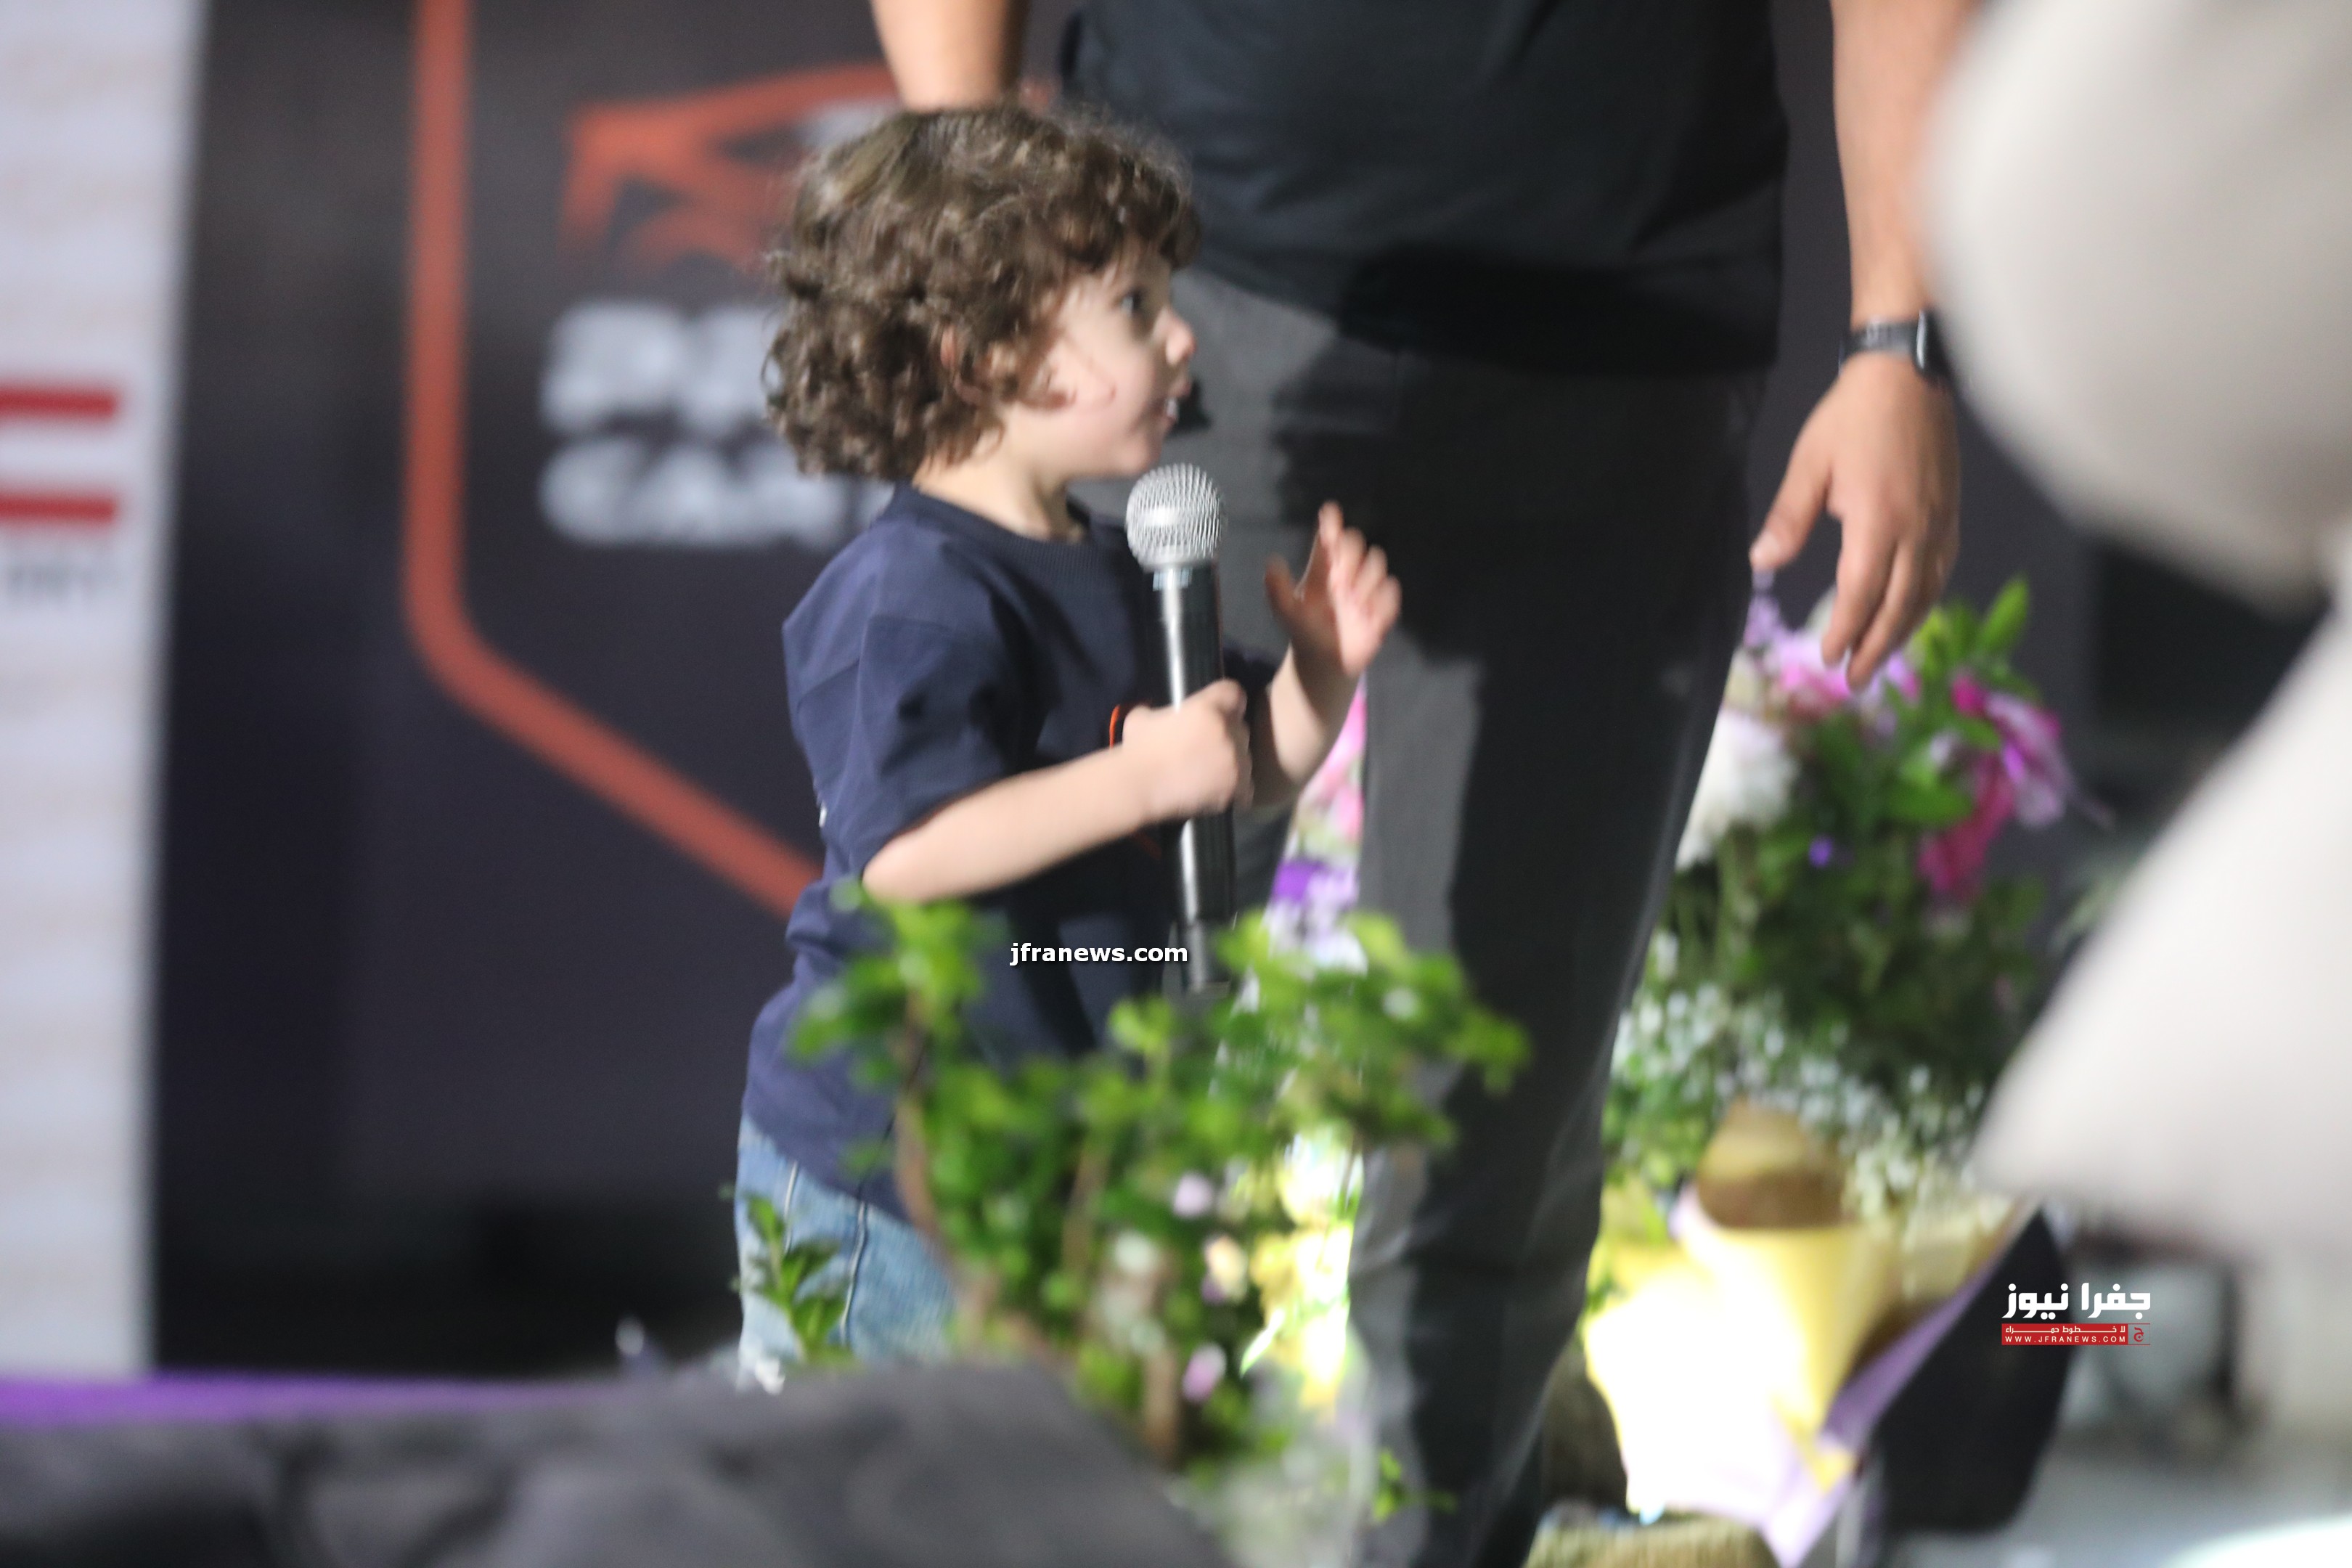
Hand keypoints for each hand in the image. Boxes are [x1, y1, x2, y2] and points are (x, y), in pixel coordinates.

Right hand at [1119, 679, 1251, 820]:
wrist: (1137, 788)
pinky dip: (1233, 790)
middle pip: (1239, 728)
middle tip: (1205, 749)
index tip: (1219, 712)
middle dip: (1227, 736)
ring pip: (1243, 758)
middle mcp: (1229, 731)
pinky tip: (1215, 792)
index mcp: (1208, 708)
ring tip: (1207, 776)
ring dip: (1230, 763)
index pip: (1234, 694)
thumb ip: (1162, 712)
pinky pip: (1245, 787)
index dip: (1227, 702)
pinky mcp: (1238, 788)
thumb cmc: (1136, 751)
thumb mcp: (1143, 717)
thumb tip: (1163, 717)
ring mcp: (1236, 761)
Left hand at [1265, 503, 1401, 685]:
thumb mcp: (1287, 612)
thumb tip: (1272, 562)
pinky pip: (1391, 591)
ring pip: (1377, 562)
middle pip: (1356, 542)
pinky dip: (1381, 600)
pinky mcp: (1382, 607)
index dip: (1330, 523)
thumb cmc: (1304, 630)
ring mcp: (1365, 589)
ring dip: (1365, 579)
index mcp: (1323, 570)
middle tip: (1341, 579)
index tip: (1330, 510)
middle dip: (1350, 554)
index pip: (1328, 538)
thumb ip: (1278, 589)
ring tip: (1353, 603)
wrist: (1324, 661)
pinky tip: (1367, 615)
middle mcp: (1346, 573)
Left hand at [1749, 355, 1960, 684]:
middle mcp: (1916, 530)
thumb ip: (1789, 517)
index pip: (1861, 593)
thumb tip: (1763, 562)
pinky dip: (1925, 600)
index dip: (1845, 630)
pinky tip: (1912, 612)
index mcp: (1877, 521)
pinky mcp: (1950, 512)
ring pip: (1926, 593)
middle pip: (1899, 606)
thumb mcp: (1810, 463)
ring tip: (1880, 657)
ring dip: (1902, 631)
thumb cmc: (1853, 416)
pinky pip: (1942, 570)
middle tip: (1856, 680)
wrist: (1910, 372)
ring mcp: (1939, 523)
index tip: (1828, 658)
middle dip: (1875, 647)